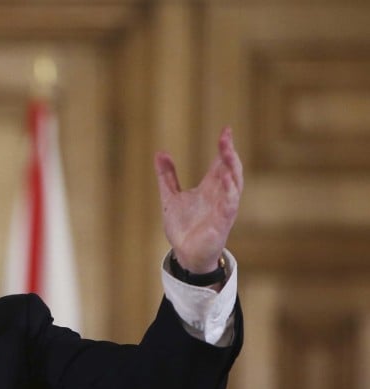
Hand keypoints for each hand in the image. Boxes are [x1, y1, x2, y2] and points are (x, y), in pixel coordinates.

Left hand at [154, 127, 242, 272]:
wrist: (184, 252)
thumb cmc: (183, 226)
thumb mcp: (170, 197)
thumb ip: (167, 176)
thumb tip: (160, 153)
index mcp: (210, 187)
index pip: (221, 162)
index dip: (224, 146)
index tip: (226, 130)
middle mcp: (220, 195)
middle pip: (231, 169)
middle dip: (229, 153)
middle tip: (225, 137)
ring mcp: (223, 208)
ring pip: (235, 184)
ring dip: (232, 168)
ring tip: (227, 152)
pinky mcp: (222, 222)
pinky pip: (230, 205)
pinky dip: (230, 192)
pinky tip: (227, 179)